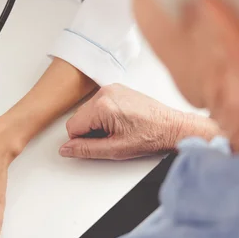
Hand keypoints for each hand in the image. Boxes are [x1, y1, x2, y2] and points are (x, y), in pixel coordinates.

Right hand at [60, 84, 217, 159]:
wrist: (172, 126)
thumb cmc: (151, 137)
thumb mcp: (115, 149)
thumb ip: (86, 149)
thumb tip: (66, 149)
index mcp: (102, 107)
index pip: (72, 127)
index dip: (81, 140)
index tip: (100, 143)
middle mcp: (104, 93)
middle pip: (78, 117)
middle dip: (89, 131)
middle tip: (111, 137)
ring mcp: (111, 88)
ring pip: (87, 111)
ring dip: (97, 122)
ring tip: (118, 128)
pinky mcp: (116, 88)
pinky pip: (98, 103)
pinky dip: (104, 114)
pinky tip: (120, 120)